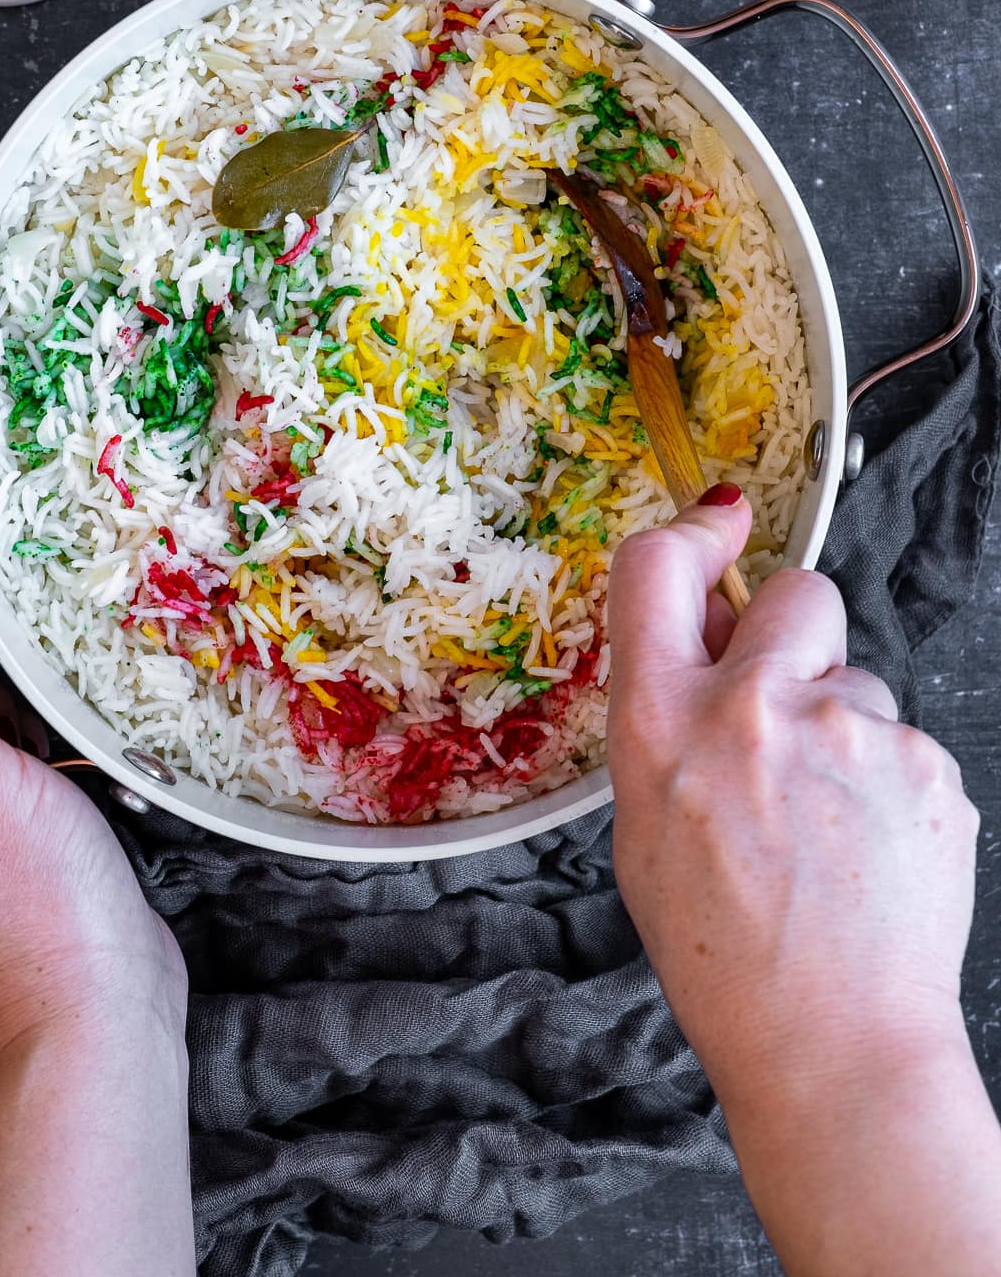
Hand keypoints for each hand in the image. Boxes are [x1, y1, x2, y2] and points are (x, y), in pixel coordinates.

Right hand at [606, 492, 978, 1116]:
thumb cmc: (725, 955)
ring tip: (828, 825)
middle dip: (793, 635)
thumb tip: (708, 633)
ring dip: (841, 727)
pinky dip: (886, 780)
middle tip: (787, 709)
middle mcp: (754, 710)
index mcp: (662, 727)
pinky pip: (902, 738)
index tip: (716, 525)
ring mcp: (851, 733)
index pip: (655, 569)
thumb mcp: (645, 826)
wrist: (834, 1047)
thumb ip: (670, 718)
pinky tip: (865, 847)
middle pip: (795, 592)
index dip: (691, 534)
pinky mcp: (927, 763)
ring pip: (856, 680)